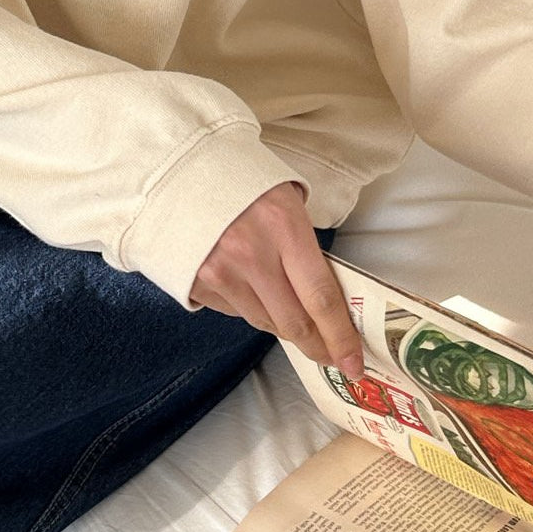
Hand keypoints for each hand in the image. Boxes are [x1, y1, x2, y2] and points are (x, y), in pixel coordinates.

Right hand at [189, 180, 364, 378]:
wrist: (178, 170)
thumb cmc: (242, 179)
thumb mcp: (286, 199)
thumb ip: (305, 246)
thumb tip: (325, 295)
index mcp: (283, 226)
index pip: (321, 298)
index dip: (341, 337)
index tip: (354, 362)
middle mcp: (251, 255)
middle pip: (294, 322)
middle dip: (319, 346)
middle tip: (333, 358)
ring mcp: (220, 273)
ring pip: (265, 322)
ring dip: (286, 328)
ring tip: (299, 326)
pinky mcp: (197, 283)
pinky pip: (235, 311)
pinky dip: (252, 309)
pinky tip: (256, 293)